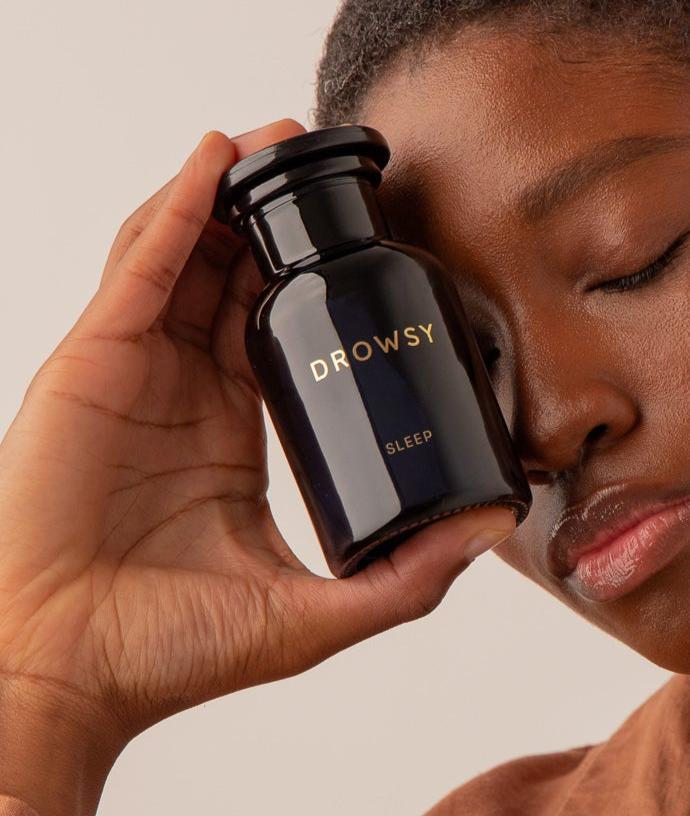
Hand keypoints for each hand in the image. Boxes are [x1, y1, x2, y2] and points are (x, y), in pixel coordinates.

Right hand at [0, 120, 514, 815]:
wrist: (68, 676)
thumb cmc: (167, 653)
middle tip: (335, 166)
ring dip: (233, 191)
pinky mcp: (91, 362)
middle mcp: (182, 387)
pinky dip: (177, 207)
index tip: (373, 239)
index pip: (283, 325)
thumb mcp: (314, 610)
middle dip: (282, 216)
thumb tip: (495, 527)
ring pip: (184, 253)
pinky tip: (216, 160)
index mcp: (230, 428)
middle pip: (234, 273)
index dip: (322, 277)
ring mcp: (134, 368)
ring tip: (280, 139)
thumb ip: (409, 575)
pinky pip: (139, 266)